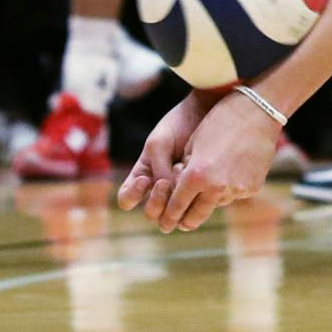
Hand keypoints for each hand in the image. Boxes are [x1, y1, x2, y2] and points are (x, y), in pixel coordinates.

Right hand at [117, 89, 223, 222]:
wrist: (205, 114)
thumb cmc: (177, 127)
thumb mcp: (159, 146)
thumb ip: (158, 171)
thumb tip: (170, 199)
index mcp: (142, 176)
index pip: (126, 199)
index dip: (132, 195)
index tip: (145, 179)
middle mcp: (159, 190)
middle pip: (151, 213)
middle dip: (157, 200)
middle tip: (165, 182)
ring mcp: (180, 194)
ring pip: (171, 217)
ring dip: (173, 201)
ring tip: (182, 178)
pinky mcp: (199, 195)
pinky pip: (193, 209)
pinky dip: (192, 197)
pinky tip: (197, 178)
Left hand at [151, 92, 282, 231]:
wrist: (257, 112)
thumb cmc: (220, 121)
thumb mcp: (194, 144)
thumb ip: (186, 171)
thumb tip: (182, 190)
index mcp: (197, 175)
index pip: (177, 205)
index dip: (169, 215)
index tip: (165, 223)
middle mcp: (217, 188)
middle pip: (197, 216)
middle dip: (186, 221)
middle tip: (181, 224)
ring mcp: (237, 190)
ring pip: (217, 204)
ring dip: (209, 200)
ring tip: (209, 187)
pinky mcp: (252, 188)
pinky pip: (235, 194)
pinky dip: (229, 189)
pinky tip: (230, 171)